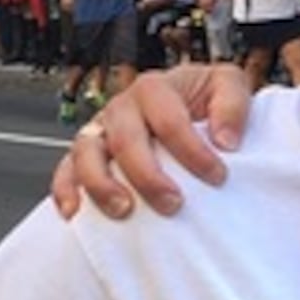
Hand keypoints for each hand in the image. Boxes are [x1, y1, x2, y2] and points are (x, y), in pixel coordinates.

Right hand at [51, 63, 255, 218]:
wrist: (187, 109)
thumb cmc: (204, 101)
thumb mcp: (228, 86)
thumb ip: (233, 104)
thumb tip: (225, 140)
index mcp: (155, 88)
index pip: (169, 119)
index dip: (192, 150)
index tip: (217, 177)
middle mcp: (122, 107)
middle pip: (124, 138)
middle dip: (147, 175)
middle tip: (173, 204)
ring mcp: (99, 131)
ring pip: (86, 153)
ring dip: (102, 184)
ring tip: (124, 210)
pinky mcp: (85, 155)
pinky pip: (65, 170)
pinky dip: (65, 190)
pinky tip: (75, 213)